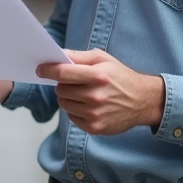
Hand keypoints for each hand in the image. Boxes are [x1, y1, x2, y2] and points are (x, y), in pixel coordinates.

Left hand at [36, 49, 164, 135]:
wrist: (142, 101)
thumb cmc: (121, 77)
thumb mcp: (103, 59)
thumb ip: (79, 56)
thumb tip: (58, 55)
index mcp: (98, 76)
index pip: (63, 73)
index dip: (48, 70)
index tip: (40, 69)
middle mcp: (95, 96)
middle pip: (61, 89)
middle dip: (63, 84)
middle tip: (74, 82)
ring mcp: (94, 114)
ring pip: (64, 104)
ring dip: (68, 98)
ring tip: (82, 93)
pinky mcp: (94, 128)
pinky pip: (71, 117)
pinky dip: (75, 110)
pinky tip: (87, 105)